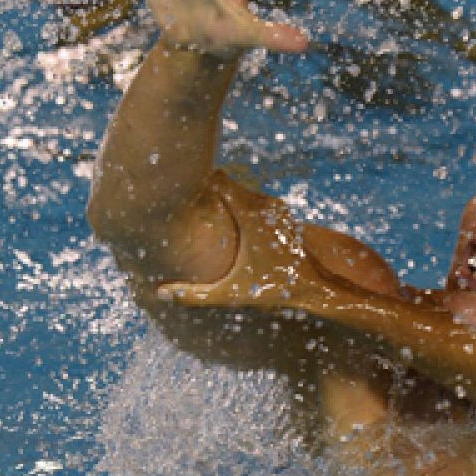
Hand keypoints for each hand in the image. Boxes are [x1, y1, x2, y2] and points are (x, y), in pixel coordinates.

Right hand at [157, 182, 337, 311]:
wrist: (315, 285)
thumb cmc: (274, 288)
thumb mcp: (231, 294)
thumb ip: (195, 294)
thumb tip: (160, 293)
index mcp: (251, 215)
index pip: (219, 180)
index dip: (198, 182)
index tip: (179, 190)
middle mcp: (264, 205)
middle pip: (227, 184)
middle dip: (206, 191)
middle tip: (182, 200)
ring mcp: (275, 207)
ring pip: (240, 192)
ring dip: (222, 200)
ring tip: (199, 211)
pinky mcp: (281, 214)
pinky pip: (252, 201)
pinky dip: (236, 207)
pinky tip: (224, 223)